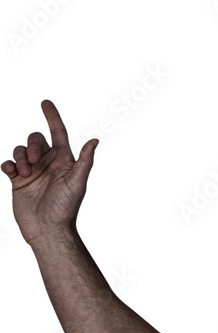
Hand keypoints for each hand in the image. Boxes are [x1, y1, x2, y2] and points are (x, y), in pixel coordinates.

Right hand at [2, 100, 98, 245]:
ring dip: (20, 157)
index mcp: (64, 161)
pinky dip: (8, 164)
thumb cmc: (65, 208)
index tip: (45, 102)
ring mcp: (33, 172)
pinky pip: (8, 163)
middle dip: (32, 145)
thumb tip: (95, 140)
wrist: (47, 229)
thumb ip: (84, 161)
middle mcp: (49, 164)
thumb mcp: (77, 182)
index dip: (52, 117)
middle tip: (35, 161)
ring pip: (20, 150)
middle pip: (35, 139)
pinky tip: (12, 173)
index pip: (58, 133)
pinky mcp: (18, 181)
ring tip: (26, 174)